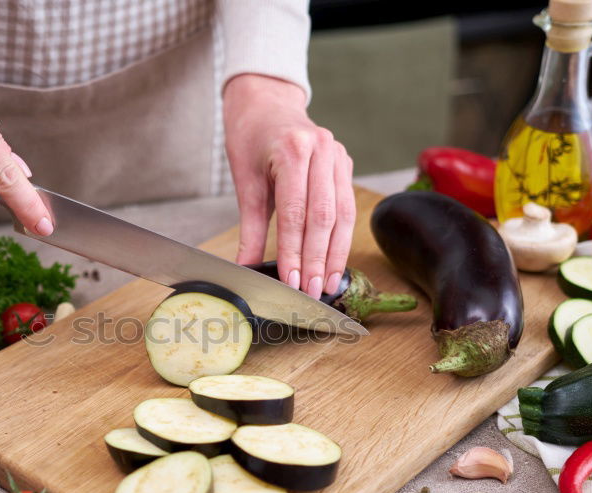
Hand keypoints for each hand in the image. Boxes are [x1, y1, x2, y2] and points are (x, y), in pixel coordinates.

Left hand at [223, 74, 355, 296]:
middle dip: (317, 259)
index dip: (293, 251)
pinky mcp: (345, 163)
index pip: (295, 212)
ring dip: (335, 254)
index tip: (291, 281)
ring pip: (342, 214)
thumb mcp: (244, 181)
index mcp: (292, 149)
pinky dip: (342, 237)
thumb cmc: (250, 138)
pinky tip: (336, 261)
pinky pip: (347, 206)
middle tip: (312, 292)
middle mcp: (321, 149)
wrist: (266, 102)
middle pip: (323, 216)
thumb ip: (249, 229)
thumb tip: (245, 269)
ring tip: (327, 285)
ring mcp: (338, 154)